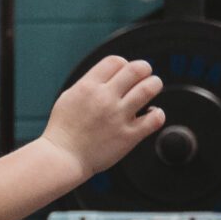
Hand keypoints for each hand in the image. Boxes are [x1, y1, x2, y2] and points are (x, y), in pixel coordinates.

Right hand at [43, 55, 163, 178]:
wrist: (63, 158)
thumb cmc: (63, 131)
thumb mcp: (68, 97)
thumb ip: (88, 84)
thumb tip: (108, 76)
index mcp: (88, 87)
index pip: (116, 61)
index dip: (124, 64)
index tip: (124, 73)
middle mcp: (104, 98)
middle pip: (136, 69)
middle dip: (144, 69)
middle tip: (144, 75)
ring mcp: (118, 116)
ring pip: (149, 88)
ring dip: (154, 85)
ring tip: (151, 89)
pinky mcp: (128, 135)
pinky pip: (155, 118)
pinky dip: (158, 113)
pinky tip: (151, 114)